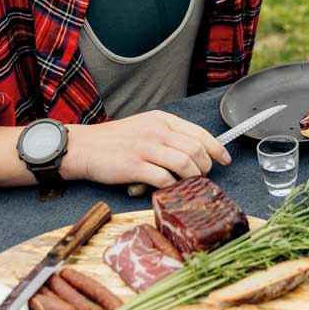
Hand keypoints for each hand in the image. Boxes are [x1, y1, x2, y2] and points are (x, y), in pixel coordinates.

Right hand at [61, 111, 230, 188]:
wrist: (83, 147)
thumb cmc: (114, 141)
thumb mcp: (145, 127)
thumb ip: (168, 135)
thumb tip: (195, 150)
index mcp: (162, 120)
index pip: (199, 133)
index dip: (216, 148)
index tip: (225, 159)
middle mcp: (156, 131)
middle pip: (196, 149)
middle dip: (206, 167)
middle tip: (203, 177)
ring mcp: (145, 148)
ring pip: (184, 164)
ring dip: (192, 178)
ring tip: (188, 185)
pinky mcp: (134, 166)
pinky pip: (164, 178)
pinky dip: (171, 187)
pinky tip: (168, 189)